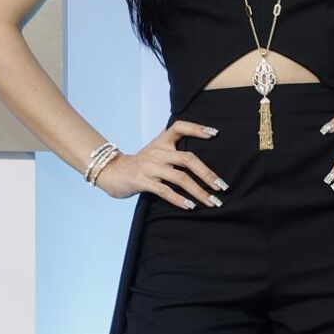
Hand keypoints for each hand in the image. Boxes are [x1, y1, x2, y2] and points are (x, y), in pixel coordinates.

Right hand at [93, 120, 226, 210]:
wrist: (111, 172)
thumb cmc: (140, 164)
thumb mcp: (156, 151)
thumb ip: (173, 149)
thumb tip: (202, 156)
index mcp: (162, 141)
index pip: (179, 127)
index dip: (196, 128)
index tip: (215, 134)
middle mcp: (157, 152)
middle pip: (188, 159)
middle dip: (208, 174)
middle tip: (222, 187)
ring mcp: (150, 167)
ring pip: (180, 178)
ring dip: (199, 191)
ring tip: (212, 201)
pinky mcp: (142, 181)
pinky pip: (165, 191)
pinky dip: (179, 199)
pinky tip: (190, 206)